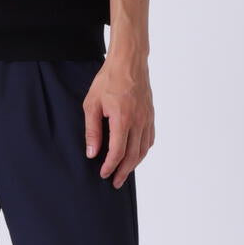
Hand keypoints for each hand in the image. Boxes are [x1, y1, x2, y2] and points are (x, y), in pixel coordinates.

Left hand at [83, 53, 154, 187]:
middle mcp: (138, 121)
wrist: (129, 61)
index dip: (110, 166)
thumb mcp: (92, 104)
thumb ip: (92, 130)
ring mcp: (147, 118)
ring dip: (134, 164)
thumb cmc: (108, 80)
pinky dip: (143, 151)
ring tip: (124, 173)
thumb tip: (92, 153)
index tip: (103, 174)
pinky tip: (136, 155)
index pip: (117, 152)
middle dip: (123, 172)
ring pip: (143, 149)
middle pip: (133, 155)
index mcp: (123, 119)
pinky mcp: (150, 114)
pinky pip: (149, 138)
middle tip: (115, 183)